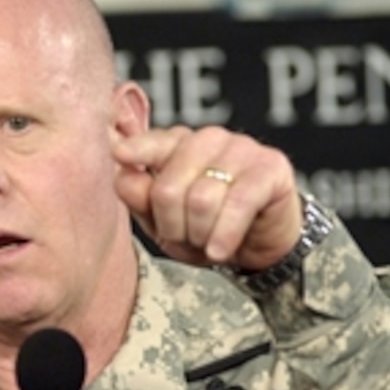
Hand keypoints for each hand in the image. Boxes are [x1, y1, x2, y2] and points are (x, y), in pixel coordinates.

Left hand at [112, 126, 301, 269]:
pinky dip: (224, 234)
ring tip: (207, 241)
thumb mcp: (165, 222)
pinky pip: (238, 204)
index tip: (119, 154)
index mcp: (179, 144)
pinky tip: (219, 250)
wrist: (260, 245)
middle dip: (172, 225)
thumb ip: (141, 199)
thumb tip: (122, 177)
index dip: (136, 152)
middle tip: (184, 238)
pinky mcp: (270, 166)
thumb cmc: (208, 229)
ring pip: (201, 198)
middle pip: (169, 186)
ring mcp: (242, 148)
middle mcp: (209, 138)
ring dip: (200, 234)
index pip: (151, 144)